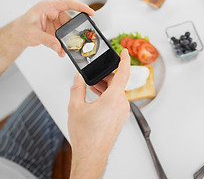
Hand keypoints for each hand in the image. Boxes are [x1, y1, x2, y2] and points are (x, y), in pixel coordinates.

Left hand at [13, 0, 93, 56]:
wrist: (17, 34)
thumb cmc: (21, 28)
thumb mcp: (33, 33)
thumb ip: (46, 40)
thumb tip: (58, 46)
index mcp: (48, 6)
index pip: (68, 3)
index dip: (81, 6)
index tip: (91, 11)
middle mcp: (53, 13)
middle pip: (70, 19)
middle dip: (74, 31)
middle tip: (77, 39)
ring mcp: (55, 21)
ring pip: (68, 29)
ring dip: (68, 39)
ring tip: (65, 48)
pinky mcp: (56, 29)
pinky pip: (64, 36)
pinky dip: (63, 44)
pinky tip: (61, 50)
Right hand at [68, 49, 129, 177]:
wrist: (91, 154)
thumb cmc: (86, 136)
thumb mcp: (75, 107)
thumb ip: (77, 88)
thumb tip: (78, 78)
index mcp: (114, 98)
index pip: (124, 73)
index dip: (125, 60)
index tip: (125, 52)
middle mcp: (122, 104)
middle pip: (118, 82)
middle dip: (106, 77)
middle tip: (94, 76)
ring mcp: (123, 112)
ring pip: (117, 92)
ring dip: (106, 87)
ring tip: (92, 88)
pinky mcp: (121, 118)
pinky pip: (117, 101)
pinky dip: (108, 96)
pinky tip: (96, 98)